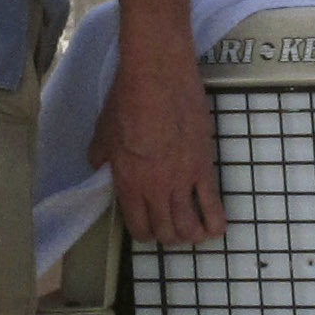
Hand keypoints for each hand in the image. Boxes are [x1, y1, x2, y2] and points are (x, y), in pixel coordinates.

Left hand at [96, 48, 225, 245]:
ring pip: (188, 226)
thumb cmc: (127, 100)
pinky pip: (213, 205)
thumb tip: (99, 164)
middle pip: (165, 231)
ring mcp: (182, 180)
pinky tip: (216, 228)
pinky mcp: (203, 166)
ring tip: (193, 233)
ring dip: (191, 235)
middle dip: (168, 237)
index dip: (144, 234)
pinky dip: (215, 221)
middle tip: (171, 230)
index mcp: (128, 183)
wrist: (157, 77)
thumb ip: (101, 155)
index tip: (148, 229)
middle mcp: (155, 188)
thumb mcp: (103, 131)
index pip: (139, 227)